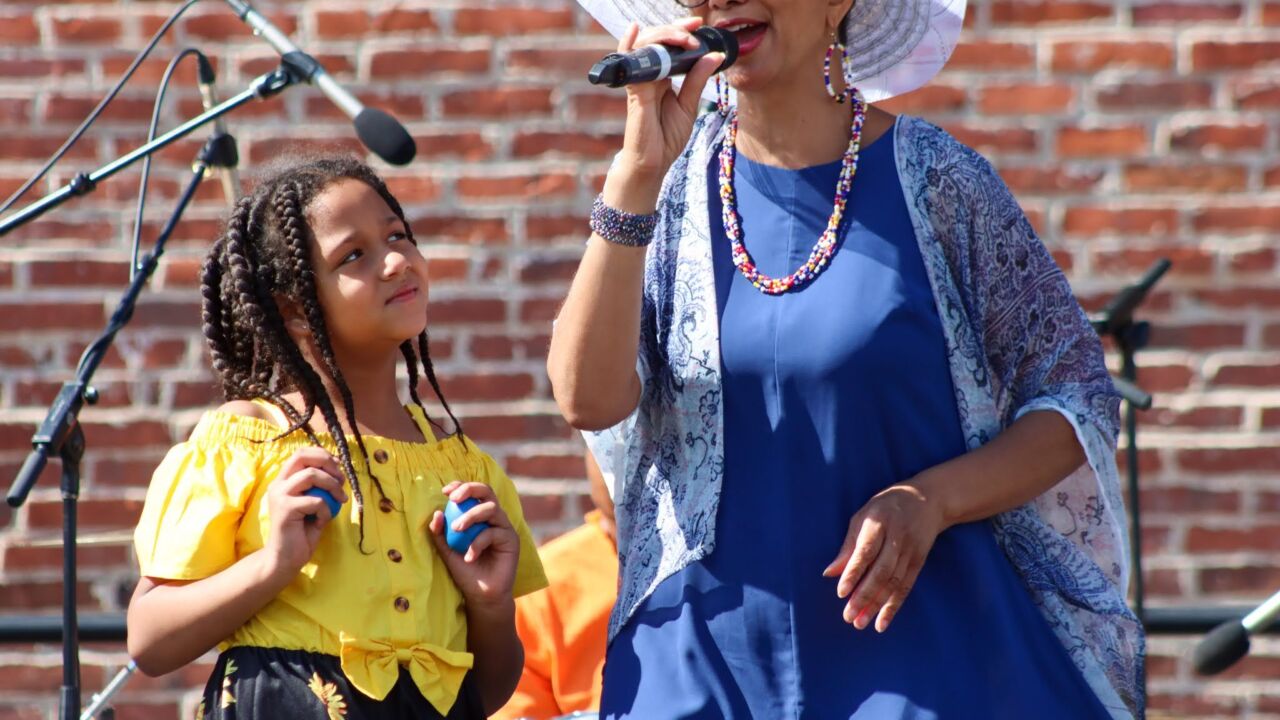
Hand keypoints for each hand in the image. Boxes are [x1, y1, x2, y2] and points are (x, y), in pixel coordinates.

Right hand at [262, 447, 346, 578]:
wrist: (286, 558)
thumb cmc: (302, 532)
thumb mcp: (315, 504)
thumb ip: (321, 487)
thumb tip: (339, 468)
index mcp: (284, 480)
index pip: (301, 453)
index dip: (323, 455)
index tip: (339, 467)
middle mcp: (279, 484)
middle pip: (302, 456)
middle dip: (327, 463)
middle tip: (341, 479)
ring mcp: (280, 495)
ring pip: (311, 474)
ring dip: (332, 486)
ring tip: (339, 501)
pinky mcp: (285, 508)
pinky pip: (316, 501)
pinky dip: (326, 510)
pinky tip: (322, 521)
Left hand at [429, 481, 519, 608]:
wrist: (481, 596)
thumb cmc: (465, 572)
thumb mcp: (448, 551)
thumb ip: (440, 534)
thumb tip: (436, 513)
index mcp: (479, 516)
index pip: (473, 493)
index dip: (461, 486)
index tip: (445, 491)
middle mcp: (494, 518)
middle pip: (487, 492)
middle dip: (470, 490)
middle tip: (453, 499)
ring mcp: (504, 528)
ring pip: (491, 509)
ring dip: (471, 516)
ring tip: (457, 530)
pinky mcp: (512, 540)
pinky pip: (494, 533)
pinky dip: (478, 543)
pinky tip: (470, 558)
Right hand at [604, 18, 724, 210]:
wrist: (653, 163)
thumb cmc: (667, 138)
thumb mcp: (689, 106)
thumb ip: (697, 80)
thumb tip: (714, 55)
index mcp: (662, 77)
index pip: (668, 46)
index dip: (681, 31)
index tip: (700, 26)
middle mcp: (649, 76)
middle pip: (656, 40)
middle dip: (675, 29)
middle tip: (695, 29)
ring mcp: (640, 82)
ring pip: (644, 46)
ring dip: (664, 36)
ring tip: (685, 38)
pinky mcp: (634, 92)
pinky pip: (629, 64)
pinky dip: (629, 44)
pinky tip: (635, 30)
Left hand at [823, 483, 945, 632]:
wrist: (927, 500)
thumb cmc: (885, 508)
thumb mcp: (862, 517)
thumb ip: (848, 546)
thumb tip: (829, 573)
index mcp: (879, 522)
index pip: (866, 551)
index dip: (853, 572)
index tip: (841, 592)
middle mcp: (897, 537)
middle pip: (881, 571)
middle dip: (864, 596)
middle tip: (849, 616)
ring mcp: (911, 550)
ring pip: (894, 583)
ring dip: (877, 606)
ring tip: (861, 623)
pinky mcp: (919, 561)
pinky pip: (906, 587)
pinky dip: (894, 606)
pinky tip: (882, 621)